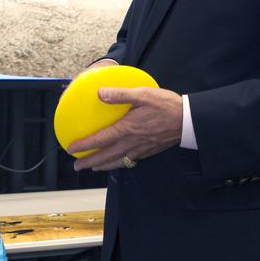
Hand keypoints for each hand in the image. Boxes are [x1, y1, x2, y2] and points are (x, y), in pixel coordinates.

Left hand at [68, 86, 183, 170]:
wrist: (187, 120)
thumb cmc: (166, 105)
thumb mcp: (142, 94)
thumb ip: (120, 94)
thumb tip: (100, 93)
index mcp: (127, 128)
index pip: (101, 140)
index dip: (84, 145)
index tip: (71, 149)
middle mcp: (131, 142)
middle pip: (105, 156)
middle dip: (89, 162)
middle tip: (76, 166)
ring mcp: (140, 149)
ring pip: (117, 162)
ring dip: (102, 165)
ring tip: (92, 167)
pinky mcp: (148, 151)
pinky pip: (128, 161)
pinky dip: (118, 164)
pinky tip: (115, 162)